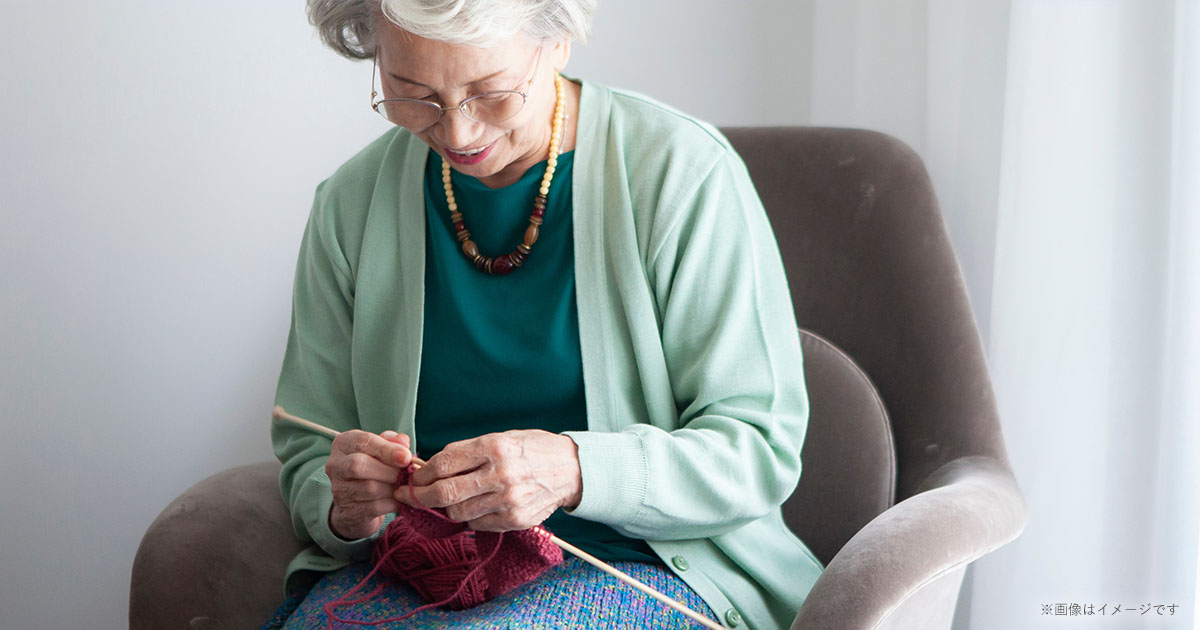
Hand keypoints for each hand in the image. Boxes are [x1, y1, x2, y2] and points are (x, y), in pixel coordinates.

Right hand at [325, 429, 412, 539]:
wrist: (356, 502)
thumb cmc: (372, 466)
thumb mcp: (381, 448)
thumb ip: (392, 442)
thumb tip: (404, 441)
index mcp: (343, 444)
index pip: (362, 442)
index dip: (387, 449)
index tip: (406, 457)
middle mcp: (336, 465)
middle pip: (359, 465)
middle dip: (389, 470)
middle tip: (407, 473)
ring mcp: (339, 490)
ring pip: (369, 488)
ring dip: (393, 487)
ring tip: (406, 485)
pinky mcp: (349, 510)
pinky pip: (374, 507)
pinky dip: (392, 503)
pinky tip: (402, 499)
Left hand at [399, 430, 582, 531]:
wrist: (570, 469)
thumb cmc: (532, 449)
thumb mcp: (500, 438)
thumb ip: (467, 452)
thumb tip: (431, 466)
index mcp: (494, 447)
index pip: (444, 464)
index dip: (422, 473)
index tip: (413, 477)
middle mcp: (501, 474)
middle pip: (445, 493)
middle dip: (421, 496)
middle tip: (411, 496)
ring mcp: (508, 500)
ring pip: (458, 512)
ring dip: (447, 507)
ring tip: (449, 499)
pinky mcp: (515, 520)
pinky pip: (478, 523)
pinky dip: (470, 516)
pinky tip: (477, 505)